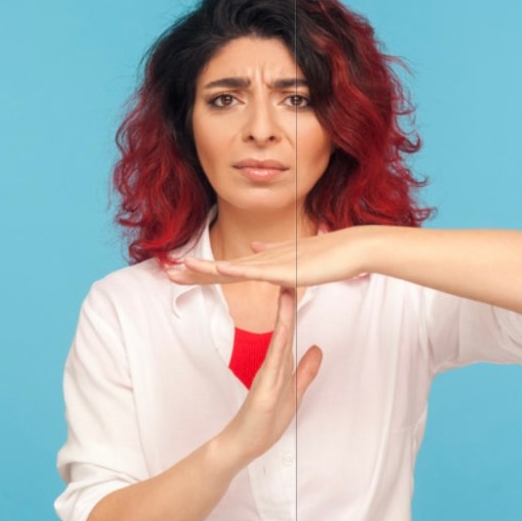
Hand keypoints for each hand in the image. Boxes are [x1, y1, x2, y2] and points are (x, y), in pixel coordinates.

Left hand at [165, 227, 369, 287]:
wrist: (352, 248)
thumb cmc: (329, 255)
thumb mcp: (296, 259)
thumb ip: (274, 255)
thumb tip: (254, 246)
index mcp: (265, 261)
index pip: (228, 269)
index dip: (204, 272)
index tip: (182, 273)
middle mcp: (264, 259)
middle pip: (223, 268)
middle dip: (195, 272)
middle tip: (169, 274)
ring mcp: (274, 263)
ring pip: (233, 268)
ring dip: (206, 269)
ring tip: (182, 269)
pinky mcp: (287, 269)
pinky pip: (257, 271)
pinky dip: (237, 270)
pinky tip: (219, 270)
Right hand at [216, 287, 322, 466]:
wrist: (242, 445)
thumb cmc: (263, 422)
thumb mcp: (294, 393)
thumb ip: (305, 371)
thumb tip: (317, 349)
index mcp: (278, 365)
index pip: (289, 331)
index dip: (294, 309)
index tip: (298, 286)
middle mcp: (271, 366)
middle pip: (283, 328)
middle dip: (287, 302)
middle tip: (292, 274)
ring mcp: (267, 376)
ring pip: (278, 340)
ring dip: (283, 316)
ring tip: (286, 292)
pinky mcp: (265, 390)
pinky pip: (274, 363)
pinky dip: (279, 344)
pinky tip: (284, 329)